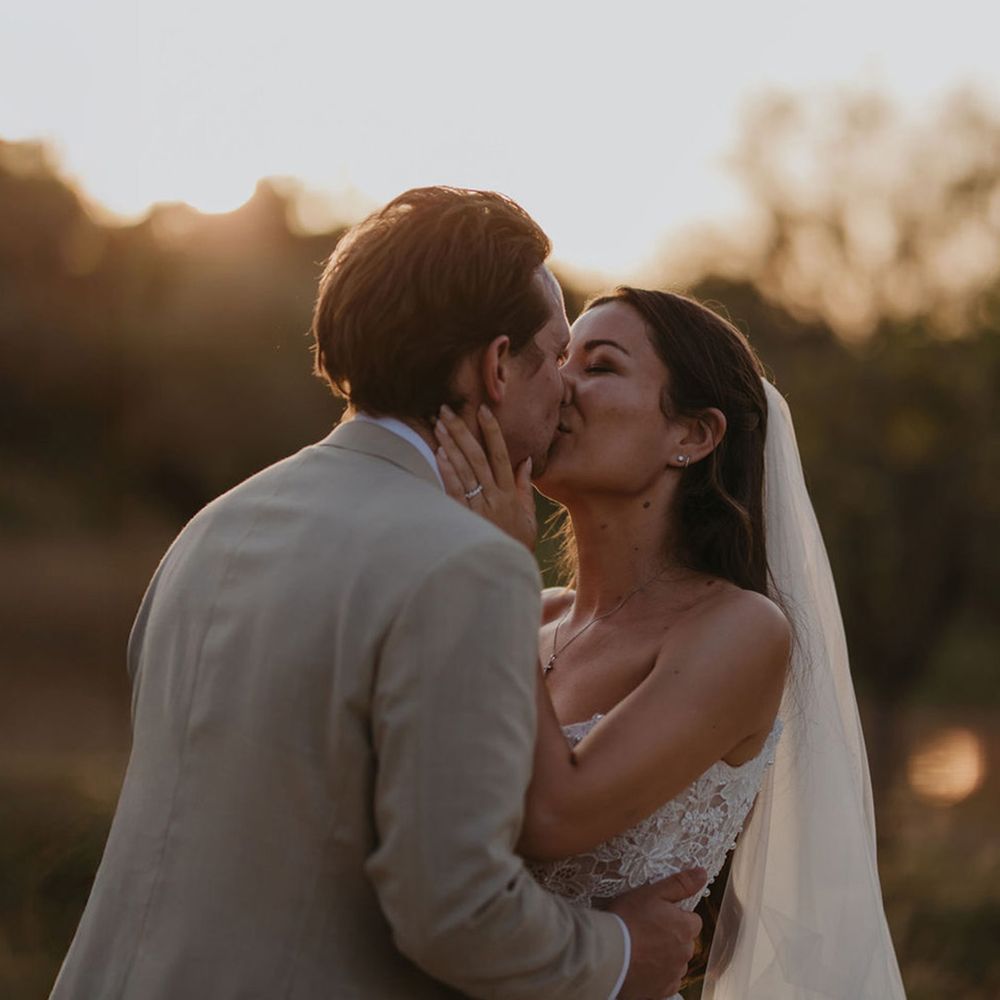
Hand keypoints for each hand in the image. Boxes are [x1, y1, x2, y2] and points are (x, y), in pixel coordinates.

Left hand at [434, 404, 537, 550]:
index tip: (483, 409)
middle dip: (462, 430)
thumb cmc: (517, 542)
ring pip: (465, 470)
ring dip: (451, 444)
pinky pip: (456, 492)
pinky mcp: (466, 519)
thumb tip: (526, 460)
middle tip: (447, 409)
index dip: (492, 431)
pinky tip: (439, 454)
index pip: (501, 454)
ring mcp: (480, 507)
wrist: (506, 570)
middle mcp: (495, 496)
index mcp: (510, 493)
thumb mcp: (528, 514)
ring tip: (439, 424)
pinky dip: (448, 472)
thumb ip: (524, 486)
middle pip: (478, 457)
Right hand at [608, 868, 705, 999]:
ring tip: (640, 948)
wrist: (607, 955)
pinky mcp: (661, 992)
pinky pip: (665, 982)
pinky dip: (656, 975)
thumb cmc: (628, 919)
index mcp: (685, 928)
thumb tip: (702, 874)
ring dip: (664, 956)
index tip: (657, 914)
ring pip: (675, 962)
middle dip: (670, 936)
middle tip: (645, 929)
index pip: (692, 920)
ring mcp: (673, 974)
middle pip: (684, 942)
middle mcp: (684, 953)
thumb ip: (680, 884)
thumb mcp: (652, 892)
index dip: (675, 915)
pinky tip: (640, 966)